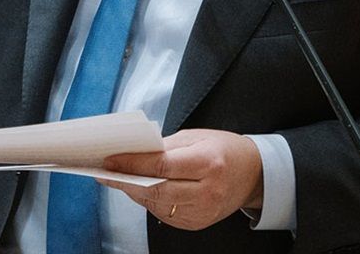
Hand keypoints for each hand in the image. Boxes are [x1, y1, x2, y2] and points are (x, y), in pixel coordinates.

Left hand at [100, 129, 262, 230]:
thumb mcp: (197, 137)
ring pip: (157, 205)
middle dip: (126, 181)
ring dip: (134, 192)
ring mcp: (203, 211)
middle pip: (156, 190)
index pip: (162, 166)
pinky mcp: (197, 223)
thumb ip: (166, 146)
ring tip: (116, 179)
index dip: (132, 164)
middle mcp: (207, 191)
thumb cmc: (224, 149)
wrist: (253, 174)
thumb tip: (135, 153)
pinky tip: (137, 189)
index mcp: (208, 163)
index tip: (111, 159)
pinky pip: (164, 214)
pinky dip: (148, 201)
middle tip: (106, 172)